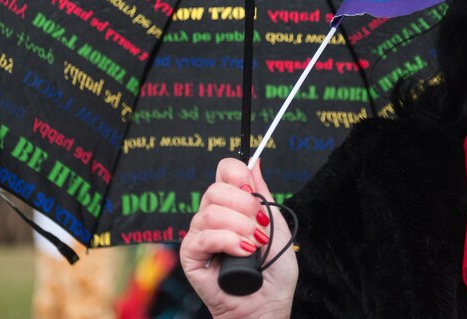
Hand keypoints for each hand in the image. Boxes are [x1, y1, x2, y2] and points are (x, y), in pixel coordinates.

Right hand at [180, 158, 298, 318]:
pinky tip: (243, 252)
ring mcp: (200, 235)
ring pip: (211, 212)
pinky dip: (228, 242)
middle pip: (216, 189)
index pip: (224, 171)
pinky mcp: (191, 256)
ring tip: (255, 245)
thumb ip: (262, 193)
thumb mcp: (275, 224)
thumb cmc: (274, 270)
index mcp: (232, 205)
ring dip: (240, 227)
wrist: (268, 304)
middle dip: (244, 205)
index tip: (253, 191)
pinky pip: (204, 237)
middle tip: (260, 226)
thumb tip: (256, 162)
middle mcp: (212, 216)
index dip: (237, 175)